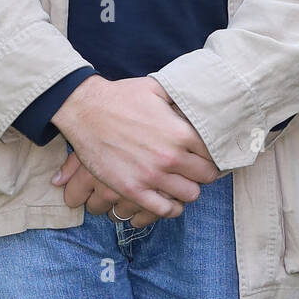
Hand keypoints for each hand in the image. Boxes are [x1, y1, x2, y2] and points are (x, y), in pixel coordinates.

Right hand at [50, 75, 219, 219]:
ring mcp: (152, 176)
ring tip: (179, 181)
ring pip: (189, 195)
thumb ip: (181, 97)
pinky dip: (169, 207)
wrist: (85, 110)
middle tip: (192, 168)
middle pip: (206, 177)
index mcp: (181, 132)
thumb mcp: (157, 88)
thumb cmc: (121, 96)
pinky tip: (166, 197)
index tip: (205, 154)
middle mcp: (171, 157)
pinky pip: (164, 210)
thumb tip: (199, 97)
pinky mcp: (133, 190)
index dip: (211, 154)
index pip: (213, 154)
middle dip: (202, 173)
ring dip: (187, 189)